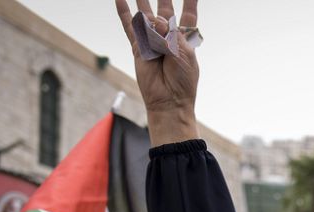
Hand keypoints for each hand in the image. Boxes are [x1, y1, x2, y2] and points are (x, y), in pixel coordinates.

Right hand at [115, 0, 199, 144]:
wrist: (169, 99)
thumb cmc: (182, 79)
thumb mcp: (183, 52)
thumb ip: (169, 33)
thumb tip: (153, 21)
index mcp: (184, 38)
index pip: (188, 14)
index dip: (190, 1)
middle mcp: (168, 36)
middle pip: (165, 10)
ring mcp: (152, 40)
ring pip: (147, 16)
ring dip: (145, 5)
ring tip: (142, 0)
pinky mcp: (138, 46)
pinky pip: (129, 26)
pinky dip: (123, 11)